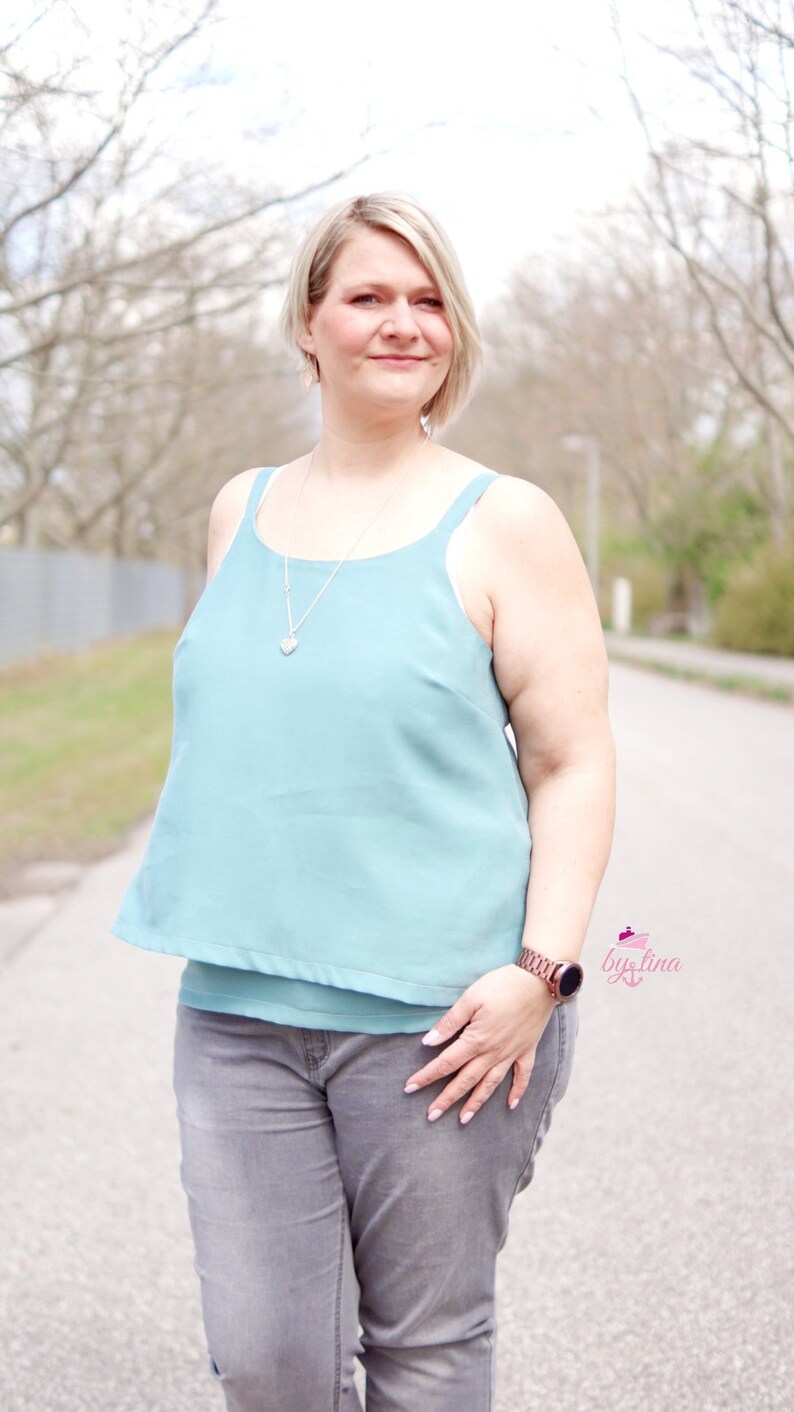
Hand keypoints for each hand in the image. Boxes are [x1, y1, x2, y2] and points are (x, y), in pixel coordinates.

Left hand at [403, 964, 557, 1123]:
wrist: (539, 981)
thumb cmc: (502, 985)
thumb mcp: (471, 998)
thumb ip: (449, 1022)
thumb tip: (428, 1042)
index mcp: (476, 1040)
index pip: (446, 1064)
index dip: (427, 1076)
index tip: (410, 1088)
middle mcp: (493, 1053)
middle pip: (465, 1080)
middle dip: (446, 1099)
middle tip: (431, 1115)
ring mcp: (511, 1054)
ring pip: (490, 1084)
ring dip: (476, 1103)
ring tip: (463, 1119)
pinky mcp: (527, 1050)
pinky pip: (523, 1076)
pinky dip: (517, 1091)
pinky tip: (511, 1105)